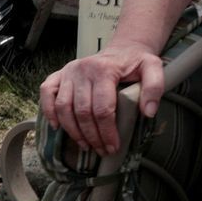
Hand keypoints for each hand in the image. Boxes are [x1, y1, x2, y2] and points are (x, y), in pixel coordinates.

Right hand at [39, 42, 163, 155]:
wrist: (123, 49)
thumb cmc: (136, 63)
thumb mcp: (153, 68)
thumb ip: (154, 87)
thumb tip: (148, 112)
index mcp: (104, 70)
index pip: (103, 108)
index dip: (107, 132)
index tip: (113, 146)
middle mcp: (82, 69)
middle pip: (83, 112)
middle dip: (92, 136)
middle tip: (102, 150)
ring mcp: (68, 72)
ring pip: (63, 107)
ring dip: (73, 131)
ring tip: (86, 145)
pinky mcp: (59, 74)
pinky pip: (46, 92)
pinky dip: (48, 111)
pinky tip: (57, 127)